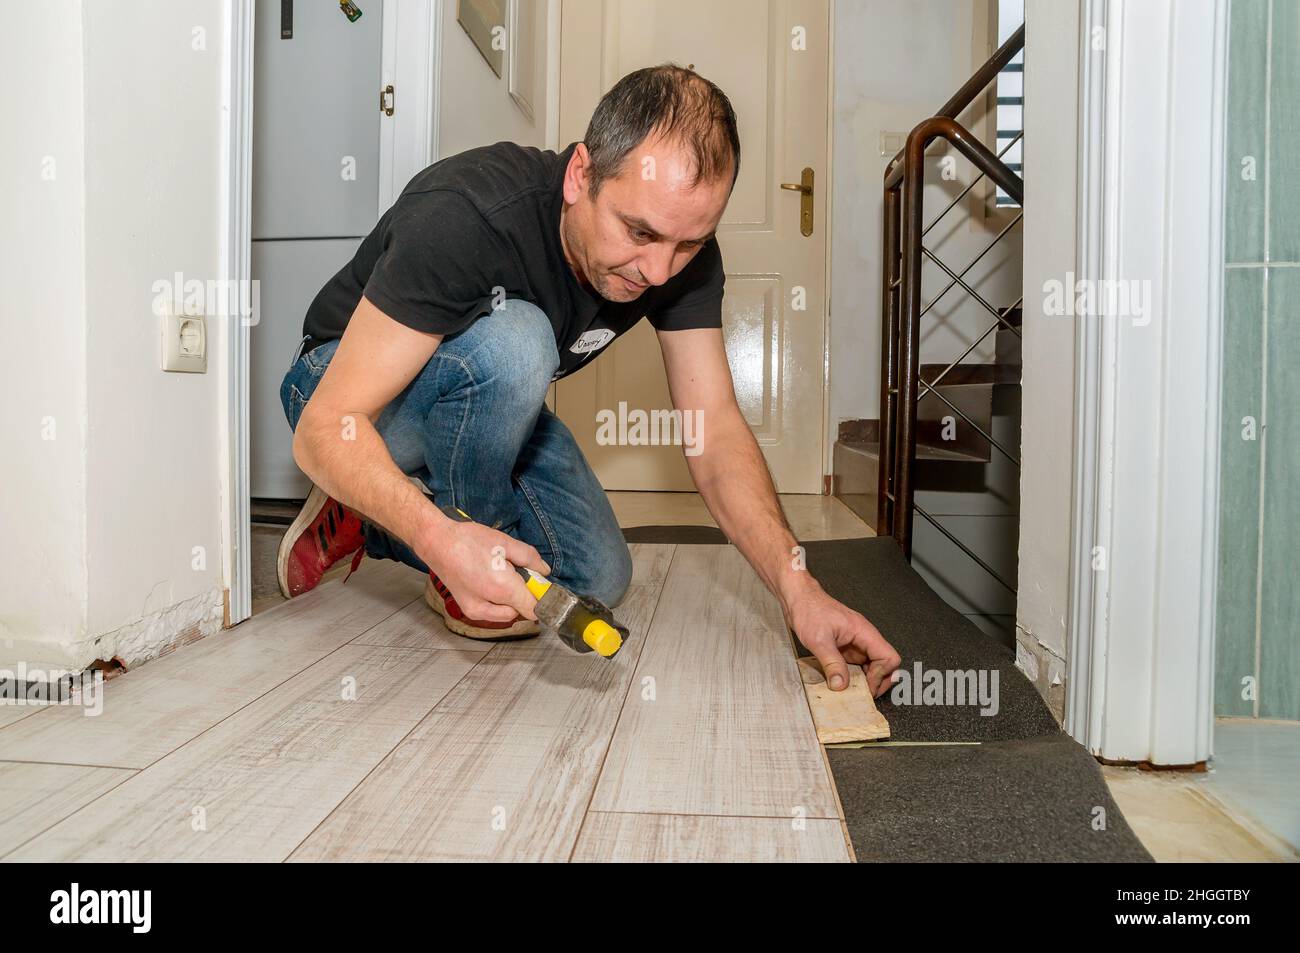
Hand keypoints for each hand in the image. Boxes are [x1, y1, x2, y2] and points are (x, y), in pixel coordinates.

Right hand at [419, 519, 550, 622]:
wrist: (437, 543)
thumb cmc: (467, 541)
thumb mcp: (505, 543)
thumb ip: (530, 558)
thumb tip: (544, 571)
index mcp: (503, 588)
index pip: (534, 608)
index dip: (542, 597)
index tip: (540, 584)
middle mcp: (490, 606)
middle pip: (522, 611)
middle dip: (525, 594)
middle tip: (516, 572)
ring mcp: (477, 611)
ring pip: (508, 614)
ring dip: (511, 599)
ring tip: (500, 575)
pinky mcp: (468, 610)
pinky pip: (493, 613)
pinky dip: (498, 602)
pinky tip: (490, 583)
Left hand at [785, 585, 900, 696]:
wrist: (798, 599)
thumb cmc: (809, 609)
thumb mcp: (819, 640)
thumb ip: (831, 664)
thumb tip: (841, 685)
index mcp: (864, 632)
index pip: (888, 657)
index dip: (880, 675)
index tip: (866, 686)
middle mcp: (863, 638)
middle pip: (885, 664)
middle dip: (877, 681)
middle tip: (863, 693)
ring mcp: (854, 644)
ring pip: (871, 667)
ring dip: (864, 680)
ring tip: (852, 691)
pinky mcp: (844, 648)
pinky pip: (855, 666)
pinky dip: (852, 676)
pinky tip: (841, 682)